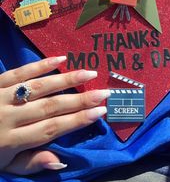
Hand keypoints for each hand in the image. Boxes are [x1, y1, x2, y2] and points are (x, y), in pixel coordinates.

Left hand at [0, 56, 108, 174]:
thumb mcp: (4, 168)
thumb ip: (31, 164)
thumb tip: (60, 160)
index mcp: (12, 141)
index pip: (51, 129)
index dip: (77, 120)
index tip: (100, 112)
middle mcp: (9, 117)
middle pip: (50, 107)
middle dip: (80, 99)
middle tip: (104, 92)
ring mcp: (2, 97)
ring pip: (39, 86)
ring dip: (66, 79)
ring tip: (88, 72)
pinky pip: (19, 71)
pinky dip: (40, 65)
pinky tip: (59, 58)